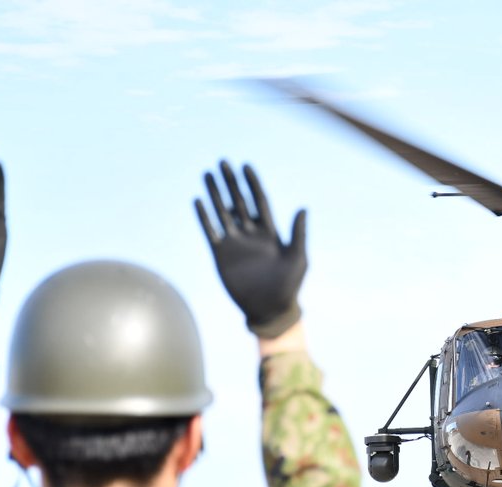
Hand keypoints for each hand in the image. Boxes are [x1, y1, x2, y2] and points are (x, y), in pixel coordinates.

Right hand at [195, 161, 305, 337]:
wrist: (270, 310)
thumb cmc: (289, 286)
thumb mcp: (298, 259)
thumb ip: (298, 234)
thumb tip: (303, 208)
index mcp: (271, 233)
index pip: (260, 201)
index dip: (252, 184)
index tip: (246, 166)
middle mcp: (251, 234)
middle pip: (239, 201)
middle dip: (231, 183)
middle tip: (222, 162)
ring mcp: (235, 244)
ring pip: (222, 212)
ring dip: (215, 194)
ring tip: (207, 175)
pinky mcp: (221, 255)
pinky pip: (211, 232)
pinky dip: (204, 217)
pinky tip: (198, 201)